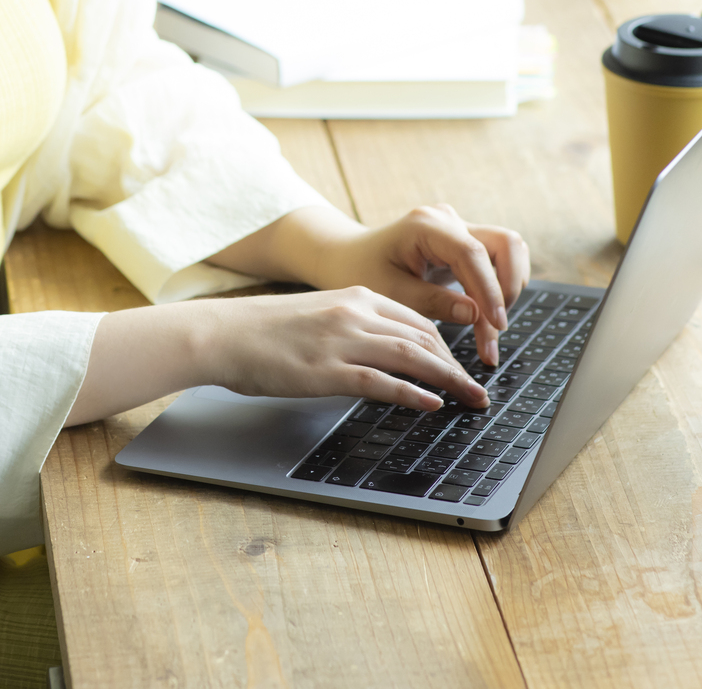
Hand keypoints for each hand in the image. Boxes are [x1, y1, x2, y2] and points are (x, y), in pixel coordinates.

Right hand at [66, 285, 486, 424]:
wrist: (222, 333)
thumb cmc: (263, 330)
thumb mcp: (317, 316)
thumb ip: (352, 327)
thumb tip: (383, 354)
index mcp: (355, 296)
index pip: (417, 319)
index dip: (447, 346)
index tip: (462, 366)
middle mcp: (356, 313)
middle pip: (425, 338)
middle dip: (458, 366)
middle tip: (479, 389)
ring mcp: (343, 341)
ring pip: (413, 357)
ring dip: (450, 381)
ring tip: (471, 400)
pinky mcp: (328, 370)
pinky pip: (383, 382)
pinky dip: (414, 394)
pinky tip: (432, 405)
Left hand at [299, 205, 529, 365]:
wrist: (349, 257)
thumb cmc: (362, 271)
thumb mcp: (390, 293)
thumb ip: (433, 302)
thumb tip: (477, 315)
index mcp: (426, 226)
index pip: (473, 253)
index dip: (490, 290)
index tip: (495, 325)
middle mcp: (448, 221)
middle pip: (505, 243)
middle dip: (508, 287)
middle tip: (496, 328)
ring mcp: (460, 228)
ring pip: (509, 250)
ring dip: (508, 288)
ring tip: (491, 327)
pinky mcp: (465, 243)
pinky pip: (498, 261)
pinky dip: (499, 289)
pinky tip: (485, 317)